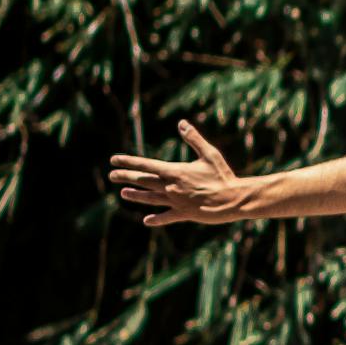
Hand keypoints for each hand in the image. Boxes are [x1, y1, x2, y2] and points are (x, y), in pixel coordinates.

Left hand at [109, 122, 250, 225]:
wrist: (233, 199)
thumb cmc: (223, 175)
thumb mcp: (209, 154)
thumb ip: (194, 139)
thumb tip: (182, 123)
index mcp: (175, 171)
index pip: (146, 165)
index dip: (128, 162)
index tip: (114, 160)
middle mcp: (171, 187)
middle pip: (143, 181)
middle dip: (126, 177)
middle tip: (112, 175)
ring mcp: (176, 201)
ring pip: (150, 198)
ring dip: (136, 195)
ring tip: (123, 193)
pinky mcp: (184, 214)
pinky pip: (166, 217)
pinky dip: (156, 219)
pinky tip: (146, 221)